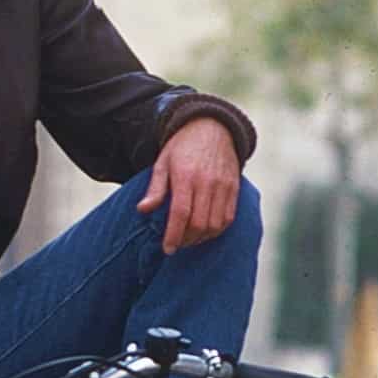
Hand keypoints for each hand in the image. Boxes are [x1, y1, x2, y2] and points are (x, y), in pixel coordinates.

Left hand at [138, 118, 239, 252]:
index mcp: (185, 176)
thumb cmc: (181, 148)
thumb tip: (143, 210)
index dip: (174, 235)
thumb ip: (155, 189)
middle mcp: (207, 182)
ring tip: (188, 240)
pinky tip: (204, 232)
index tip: (167, 249)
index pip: (181, 213)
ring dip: (201, 238)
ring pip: (215, 224)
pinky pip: (228, 218)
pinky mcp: (234, 188)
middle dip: (186, 240)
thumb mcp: (162, 163)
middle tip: (176, 245)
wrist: (212, 128)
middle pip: (199, 223)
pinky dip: (216, 230)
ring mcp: (223, 186)